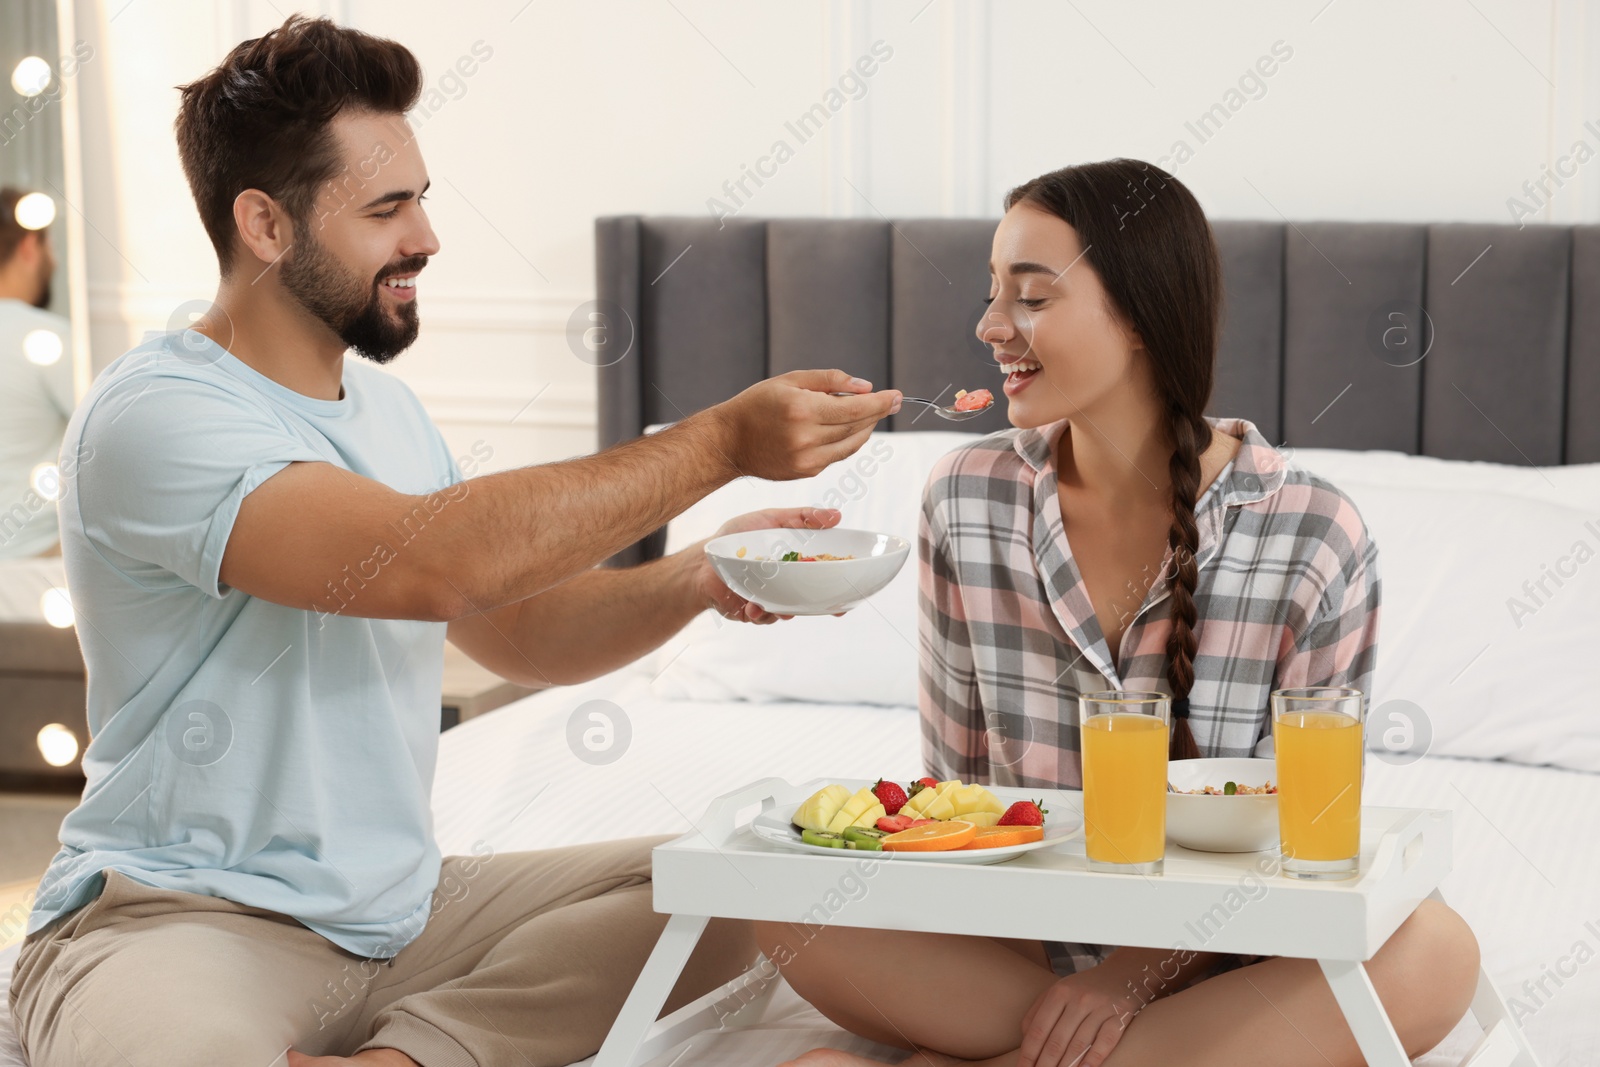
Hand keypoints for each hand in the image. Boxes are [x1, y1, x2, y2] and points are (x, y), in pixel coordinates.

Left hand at [683, 507, 842, 622]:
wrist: (701, 557)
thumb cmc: (737, 536)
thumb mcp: (772, 519)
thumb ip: (803, 517)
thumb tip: (837, 516)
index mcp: (796, 565)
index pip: (824, 577)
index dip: (840, 588)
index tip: (853, 596)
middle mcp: (787, 585)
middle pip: (811, 600)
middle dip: (822, 606)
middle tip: (831, 608)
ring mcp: (770, 601)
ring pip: (787, 612)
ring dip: (786, 610)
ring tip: (782, 608)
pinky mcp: (751, 612)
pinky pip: (761, 618)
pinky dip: (760, 614)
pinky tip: (753, 607)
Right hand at [706, 370, 900, 480]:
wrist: (729, 441)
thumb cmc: (758, 404)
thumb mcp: (790, 380)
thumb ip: (830, 380)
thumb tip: (865, 387)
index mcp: (803, 409)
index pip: (854, 408)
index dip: (880, 402)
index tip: (897, 396)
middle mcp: (806, 437)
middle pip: (857, 426)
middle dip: (878, 412)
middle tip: (892, 401)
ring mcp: (807, 459)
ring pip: (852, 444)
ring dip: (866, 428)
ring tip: (870, 413)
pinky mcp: (807, 472)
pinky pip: (838, 454)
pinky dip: (848, 440)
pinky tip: (847, 428)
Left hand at [1017, 969, 1140, 1066]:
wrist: (1123, 973)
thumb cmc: (1084, 988)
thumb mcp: (1058, 991)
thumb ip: (1038, 1012)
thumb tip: (1025, 1040)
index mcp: (1059, 993)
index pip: (1039, 1029)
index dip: (1029, 1054)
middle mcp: (1079, 999)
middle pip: (1057, 1040)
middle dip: (1045, 1065)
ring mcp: (1101, 1007)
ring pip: (1079, 1044)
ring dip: (1067, 1066)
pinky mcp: (1121, 1015)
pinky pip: (1105, 1041)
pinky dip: (1094, 1058)